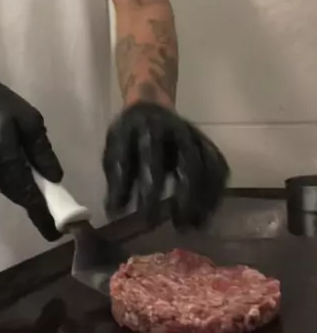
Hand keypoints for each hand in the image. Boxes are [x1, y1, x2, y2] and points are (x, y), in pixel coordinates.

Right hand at [0, 71, 62, 240]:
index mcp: (5, 158)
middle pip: (18, 195)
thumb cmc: (1, 105)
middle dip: (36, 202)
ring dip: (23, 185)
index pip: (27, 195)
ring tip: (34, 173)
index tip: (57, 233)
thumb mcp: (31, 121)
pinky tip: (15, 161)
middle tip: (56, 205)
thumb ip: (43, 152)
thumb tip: (55, 179)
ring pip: (9, 188)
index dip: (43, 215)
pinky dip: (11, 176)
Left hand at [103, 102, 228, 228]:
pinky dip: (216, 190)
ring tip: (196, 225)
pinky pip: (218, 166)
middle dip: (186, 198)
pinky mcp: (207, 142)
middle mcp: (176, 130)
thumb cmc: (130, 135)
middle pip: (189, 164)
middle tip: (179, 227)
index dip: (150, 194)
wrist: (150, 105)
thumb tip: (114, 212)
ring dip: (205, 198)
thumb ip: (117, 179)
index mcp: (148, 130)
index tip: (147, 222)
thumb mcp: (115, 150)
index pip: (151, 163)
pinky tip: (208, 211)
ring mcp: (195, 135)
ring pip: (208, 167)